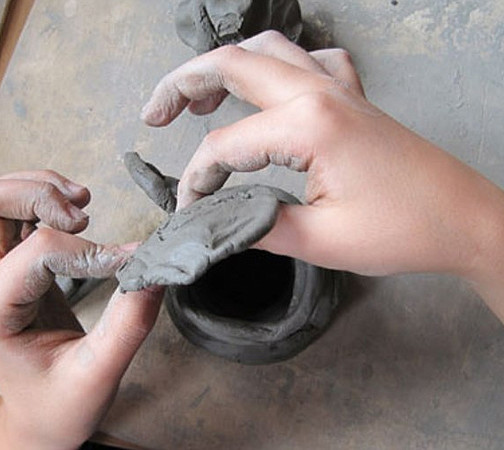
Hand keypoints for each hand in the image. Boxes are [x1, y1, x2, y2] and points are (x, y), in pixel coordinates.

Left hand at [0, 171, 163, 448]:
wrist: (40, 415)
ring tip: (84, 207)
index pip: (37, 252)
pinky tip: (78, 216)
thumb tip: (154, 270)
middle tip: (85, 216)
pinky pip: (15, 211)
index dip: (90, 251)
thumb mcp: (98, 375)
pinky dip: (47, 199)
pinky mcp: (10, 265)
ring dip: (42, 189)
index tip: (128, 266)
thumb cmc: (62, 403)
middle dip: (40, 194)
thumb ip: (128, 324)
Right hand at [141, 31, 503, 318]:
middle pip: (232, 64)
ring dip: (224, 65)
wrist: (463, 220)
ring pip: (267, 50)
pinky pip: (310, 60)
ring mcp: (339, 88)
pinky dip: (279, 66)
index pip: (225, 146)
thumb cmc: (403, 230)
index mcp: (308, 125)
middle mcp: (319, 92)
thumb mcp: (320, 241)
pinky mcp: (353, 98)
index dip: (197, 179)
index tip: (190, 208)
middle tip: (153, 114)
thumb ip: (257, 226)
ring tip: (197, 96)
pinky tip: (271, 87)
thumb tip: (217, 223)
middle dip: (181, 85)